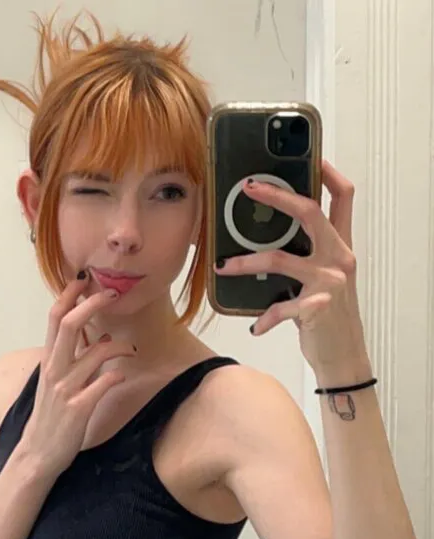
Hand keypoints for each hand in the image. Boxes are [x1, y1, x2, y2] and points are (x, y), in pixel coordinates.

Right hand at [20, 273, 135, 474]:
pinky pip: (103, 384)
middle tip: (113, 294)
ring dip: (119, 346)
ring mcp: (66, 389)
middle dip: (92, 304)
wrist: (38, 455)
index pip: (55, 318)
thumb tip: (100, 338)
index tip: (86, 280)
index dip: (69, 296)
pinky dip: (116, 375)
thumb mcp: (57, 384)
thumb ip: (76, 361)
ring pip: (94, 353)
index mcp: (48, 361)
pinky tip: (122, 374)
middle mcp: (55, 371)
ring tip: (131, 348)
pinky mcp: (79, 408)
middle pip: (70, 325)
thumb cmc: (50, 418)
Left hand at [214, 160, 367, 371]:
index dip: (327, 172)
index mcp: (340, 245)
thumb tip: (266, 236)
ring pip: (281, 258)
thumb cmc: (328, 315)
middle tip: (248, 187)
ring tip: (224, 266)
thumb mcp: (323, 277)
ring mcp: (329, 281)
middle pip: (310, 212)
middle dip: (277, 196)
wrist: (344, 355)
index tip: (308, 155)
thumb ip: (306, 253)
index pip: (342, 197)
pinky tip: (256, 327)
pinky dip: (266, 318)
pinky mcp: (318, 307)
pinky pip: (282, 307)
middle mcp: (339, 257)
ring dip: (247, 262)